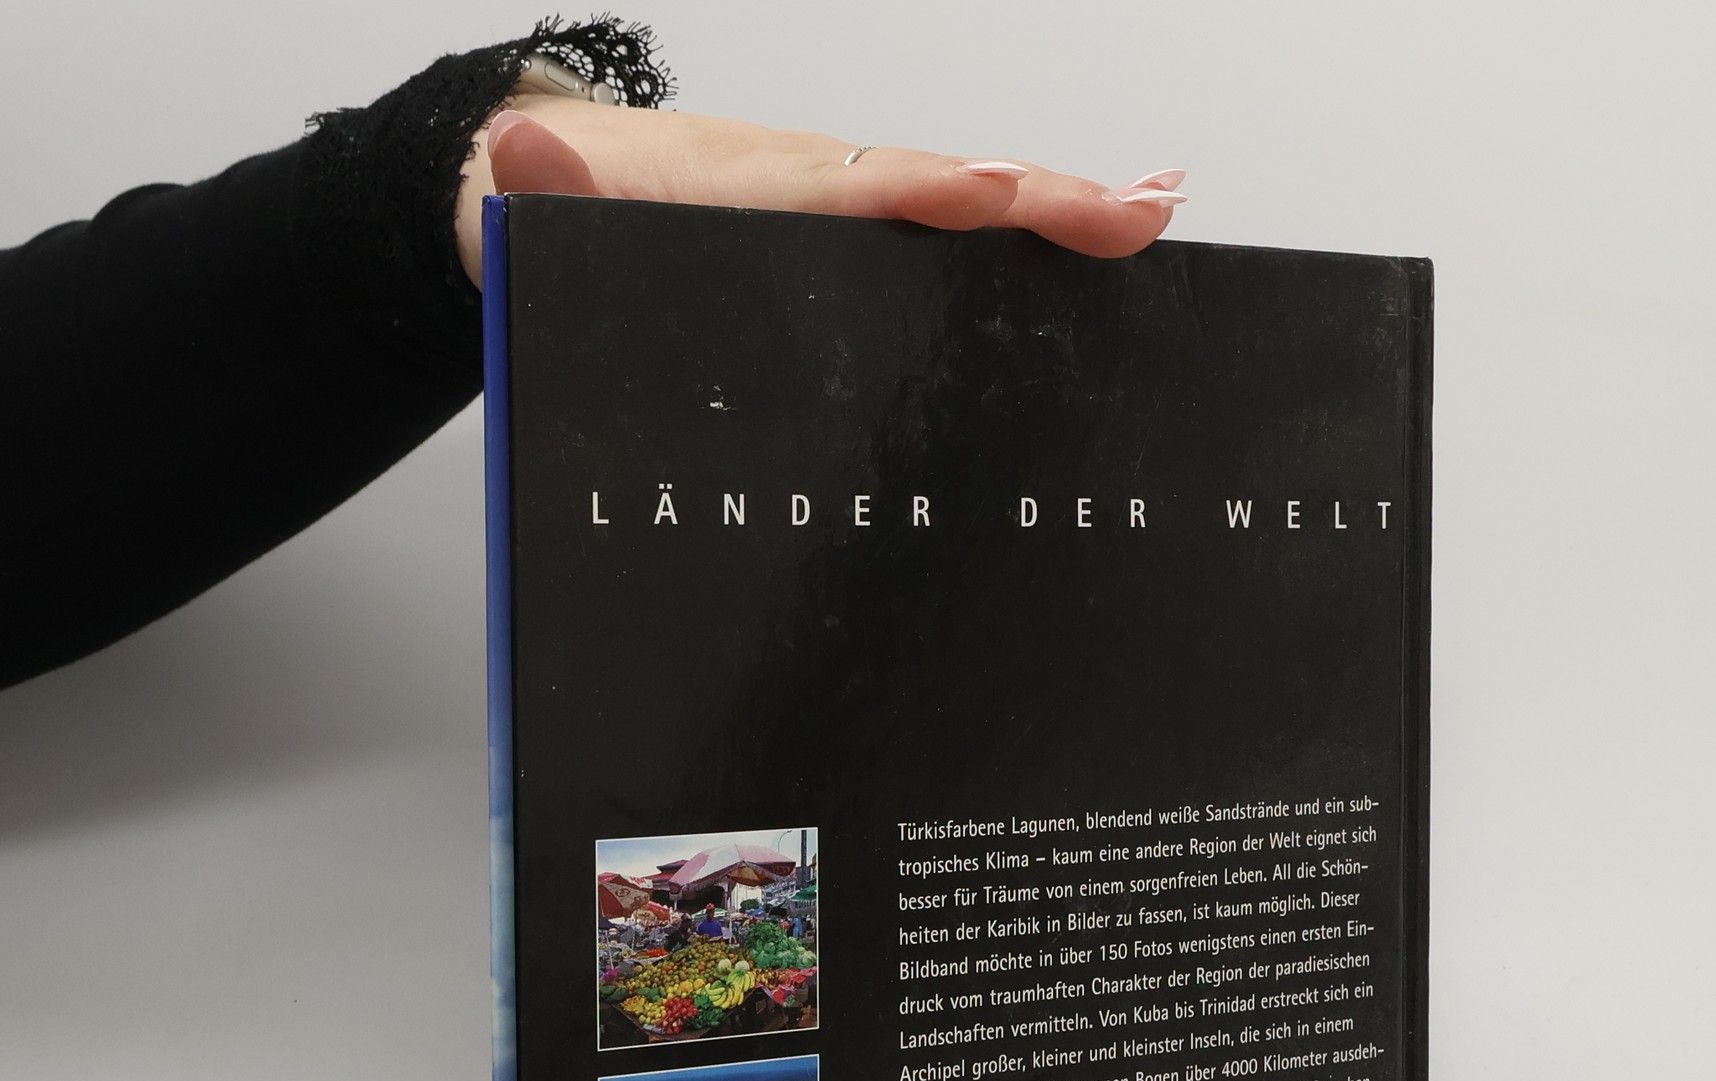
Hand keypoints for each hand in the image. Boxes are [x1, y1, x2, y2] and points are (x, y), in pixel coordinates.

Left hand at [455, 97, 1185, 283]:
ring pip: (960, 203)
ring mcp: (843, 203)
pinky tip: (1104, 239)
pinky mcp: (856, 235)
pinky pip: (949, 231)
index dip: (923, 195)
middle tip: (1133, 212)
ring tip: (1151, 213)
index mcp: (747, 186)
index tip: (992, 195)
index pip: (846, 188)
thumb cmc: (571, 209)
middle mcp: (813, 182)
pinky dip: (1031, 228)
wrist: (548, 180)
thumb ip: (538, 189)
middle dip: (1037, 200)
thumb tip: (515, 157)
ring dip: (1060, 209)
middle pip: (936, 187)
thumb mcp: (537, 205)